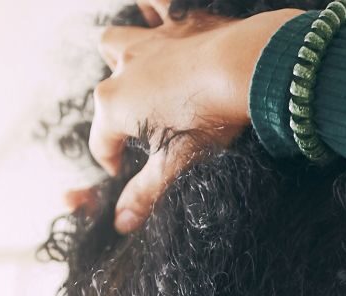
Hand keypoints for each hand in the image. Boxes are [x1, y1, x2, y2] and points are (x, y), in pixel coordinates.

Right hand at [89, 2, 304, 233]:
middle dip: (116, 111)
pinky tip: (156, 13)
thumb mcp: (176, 166)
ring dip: (120, 58)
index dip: (111, 162)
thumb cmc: (208, 122)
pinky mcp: (177, 19)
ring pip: (116, 42)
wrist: (244, 70)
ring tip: (137, 75)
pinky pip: (155, 4)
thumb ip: (144, 194)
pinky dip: (153, 8)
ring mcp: (148, 40)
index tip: (122, 173)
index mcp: (115, 105)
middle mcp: (122, 67)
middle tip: (140, 129)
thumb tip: (120, 223)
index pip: (101, 142)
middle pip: (106, 92)